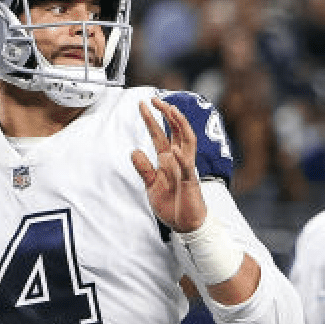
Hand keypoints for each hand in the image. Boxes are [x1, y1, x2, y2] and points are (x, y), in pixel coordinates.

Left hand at [131, 98, 206, 232]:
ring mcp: (186, 169)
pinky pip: (187, 168)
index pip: (160, 134)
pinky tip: (174, 151)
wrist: (185, 224)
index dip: (152, 119)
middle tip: (155, 99)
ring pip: (187, 142)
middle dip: (166, 114)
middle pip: (176, 130)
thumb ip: (144, 168)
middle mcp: (178, 160)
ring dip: (180, 126)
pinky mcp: (190, 183)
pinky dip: (181, 159)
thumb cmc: (171, 204)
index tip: (143, 104)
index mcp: (168, 159)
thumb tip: (134, 150)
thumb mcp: (151, 185)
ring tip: (171, 111)